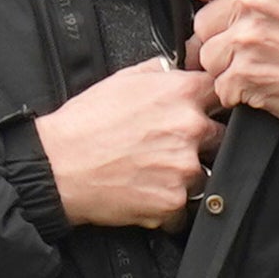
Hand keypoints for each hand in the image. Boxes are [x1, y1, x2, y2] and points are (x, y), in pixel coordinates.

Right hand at [36, 57, 224, 228]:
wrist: (57, 166)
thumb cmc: (84, 125)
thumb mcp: (121, 80)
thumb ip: (158, 73)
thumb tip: (175, 69)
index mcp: (181, 94)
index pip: (220, 94)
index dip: (212, 104)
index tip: (206, 113)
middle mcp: (189, 129)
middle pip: (221, 137)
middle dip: (202, 144)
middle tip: (170, 148)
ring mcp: (184, 168)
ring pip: (206, 175)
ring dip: (186, 177)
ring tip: (153, 173)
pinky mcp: (173, 202)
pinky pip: (186, 208)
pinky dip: (170, 206)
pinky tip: (147, 193)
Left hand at [178, 0, 278, 126]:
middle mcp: (250, 1)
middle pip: (199, 21)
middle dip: (222, 32)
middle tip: (259, 34)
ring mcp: (248, 41)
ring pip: (207, 55)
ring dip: (228, 63)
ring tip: (263, 56)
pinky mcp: (248, 78)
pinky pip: (220, 84)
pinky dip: (238, 88)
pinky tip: (265, 76)